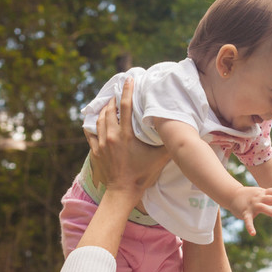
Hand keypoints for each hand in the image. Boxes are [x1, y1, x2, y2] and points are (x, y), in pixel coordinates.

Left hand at [87, 78, 167, 197]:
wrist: (122, 192)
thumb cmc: (142, 175)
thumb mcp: (159, 158)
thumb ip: (169, 144)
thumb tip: (181, 133)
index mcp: (126, 135)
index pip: (126, 106)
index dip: (127, 90)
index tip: (128, 79)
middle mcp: (111, 136)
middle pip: (110, 110)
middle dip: (114, 99)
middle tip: (118, 92)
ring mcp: (101, 143)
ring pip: (100, 119)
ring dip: (104, 110)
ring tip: (109, 104)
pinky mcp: (95, 151)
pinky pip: (90, 133)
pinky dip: (93, 124)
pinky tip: (96, 120)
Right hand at [226, 186, 271, 236]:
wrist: (232, 195)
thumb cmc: (249, 196)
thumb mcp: (260, 194)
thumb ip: (270, 197)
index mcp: (263, 193)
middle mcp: (259, 198)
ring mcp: (252, 205)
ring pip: (263, 207)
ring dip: (271, 211)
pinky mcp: (245, 212)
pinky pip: (248, 220)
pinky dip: (250, 227)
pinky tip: (253, 233)